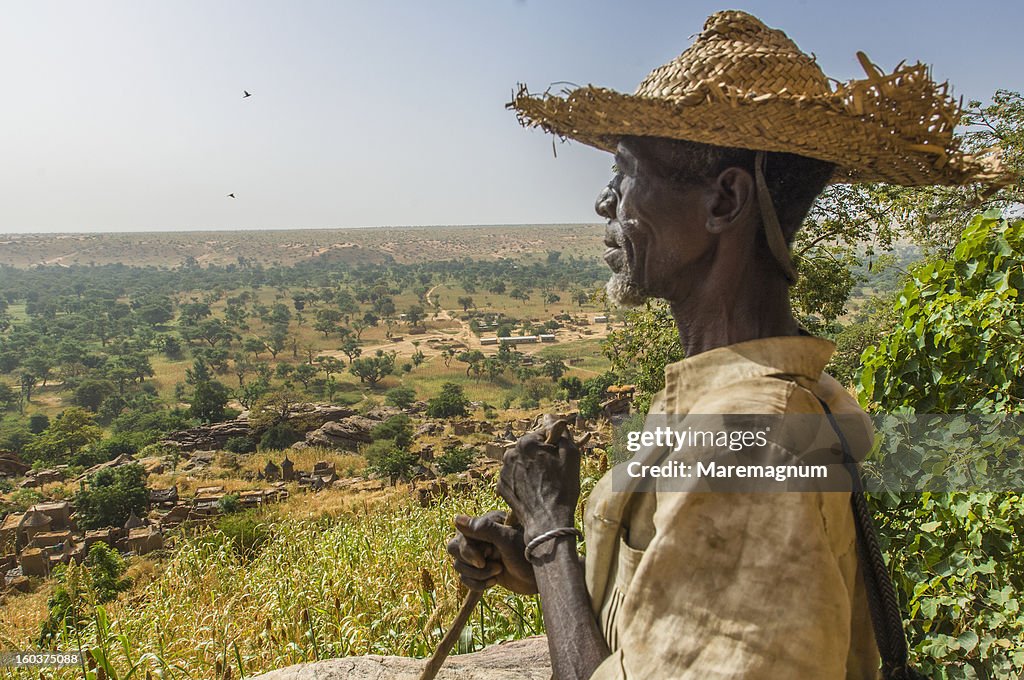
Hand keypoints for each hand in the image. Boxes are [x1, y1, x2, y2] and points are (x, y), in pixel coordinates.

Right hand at [446, 511, 537, 593]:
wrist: (542, 580)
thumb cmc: (529, 555)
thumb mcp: (507, 540)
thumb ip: (483, 528)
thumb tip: (456, 519)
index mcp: (488, 523)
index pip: (461, 534)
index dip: (468, 550)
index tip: (485, 559)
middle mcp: (481, 536)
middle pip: (454, 549)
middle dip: (471, 564)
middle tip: (492, 566)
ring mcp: (481, 553)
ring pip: (459, 565)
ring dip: (477, 575)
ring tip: (498, 573)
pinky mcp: (482, 570)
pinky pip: (465, 578)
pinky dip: (477, 584)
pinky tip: (494, 582)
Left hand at [497, 418, 580, 542]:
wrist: (548, 520)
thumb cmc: (563, 487)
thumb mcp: (571, 455)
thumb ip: (561, 432)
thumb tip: (554, 419)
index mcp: (526, 442)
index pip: (542, 434)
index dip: (553, 445)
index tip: (559, 459)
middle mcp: (510, 453)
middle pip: (529, 448)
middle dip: (540, 456)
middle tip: (553, 472)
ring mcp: (503, 471)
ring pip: (521, 462)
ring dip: (531, 467)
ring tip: (544, 483)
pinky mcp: (501, 486)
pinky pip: (514, 477)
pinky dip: (523, 480)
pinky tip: (534, 490)